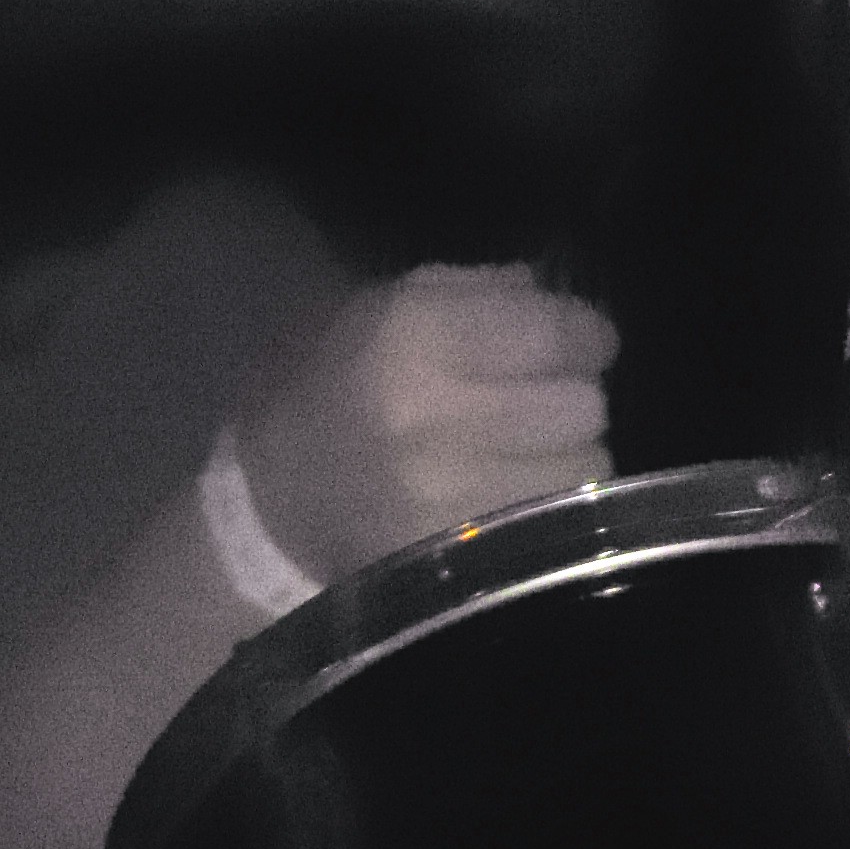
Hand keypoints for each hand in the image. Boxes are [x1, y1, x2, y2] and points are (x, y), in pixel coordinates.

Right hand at [235, 262, 617, 583]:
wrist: (265, 518)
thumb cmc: (327, 397)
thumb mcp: (373, 313)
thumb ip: (468, 289)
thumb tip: (549, 291)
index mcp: (409, 337)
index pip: (557, 330)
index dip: (582, 334)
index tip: (578, 342)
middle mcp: (437, 416)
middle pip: (582, 399)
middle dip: (568, 394)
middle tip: (535, 401)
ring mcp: (456, 497)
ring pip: (584, 463)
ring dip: (567, 453)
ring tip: (518, 453)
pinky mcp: (469, 559)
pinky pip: (561, 518)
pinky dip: (552, 502)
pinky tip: (510, 494)